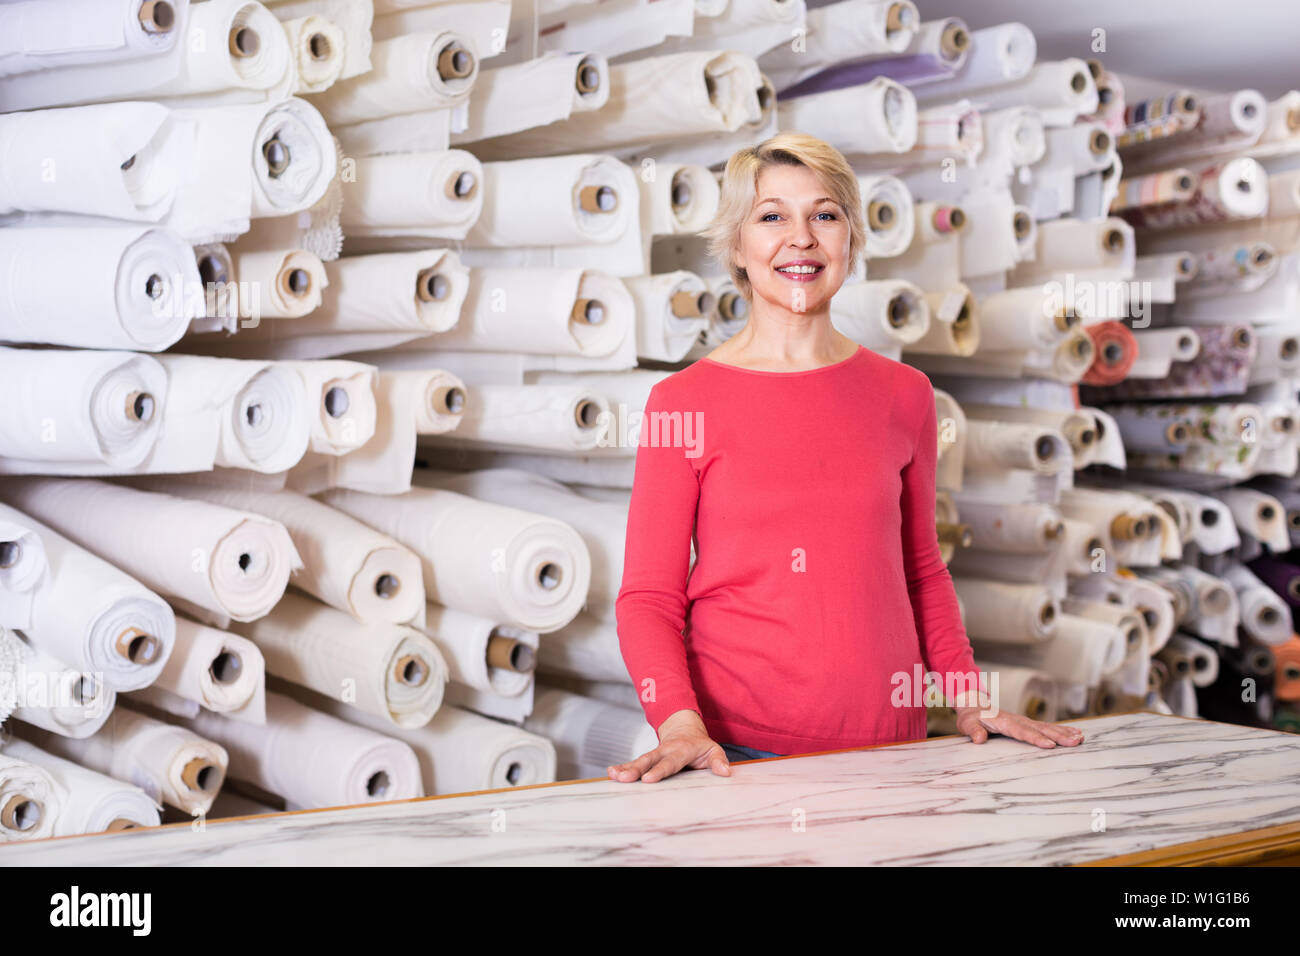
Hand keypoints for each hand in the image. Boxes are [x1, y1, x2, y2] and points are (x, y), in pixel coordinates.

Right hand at [608, 709, 730, 782]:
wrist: (684, 730)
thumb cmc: (700, 746)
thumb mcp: (713, 750)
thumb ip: (719, 761)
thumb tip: (725, 772)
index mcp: (681, 750)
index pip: (670, 762)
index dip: (659, 770)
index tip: (648, 779)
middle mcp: (664, 751)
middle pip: (649, 760)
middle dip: (636, 769)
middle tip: (624, 778)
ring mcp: (654, 754)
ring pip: (639, 761)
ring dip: (626, 768)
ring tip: (613, 775)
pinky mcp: (647, 759)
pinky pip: (634, 763)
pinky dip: (622, 767)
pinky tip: (611, 773)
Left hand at [954, 704, 1084, 748]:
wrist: (974, 705)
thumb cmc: (971, 717)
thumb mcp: (967, 724)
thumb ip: (973, 731)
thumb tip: (979, 739)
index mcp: (1004, 722)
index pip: (1022, 732)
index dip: (1036, 738)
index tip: (1049, 745)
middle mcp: (1018, 720)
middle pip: (1040, 729)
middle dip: (1059, 736)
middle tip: (1075, 742)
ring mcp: (1025, 721)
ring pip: (1047, 728)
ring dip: (1064, 733)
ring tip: (1080, 739)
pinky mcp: (1029, 724)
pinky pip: (1048, 727)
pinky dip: (1063, 730)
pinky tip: (1076, 734)